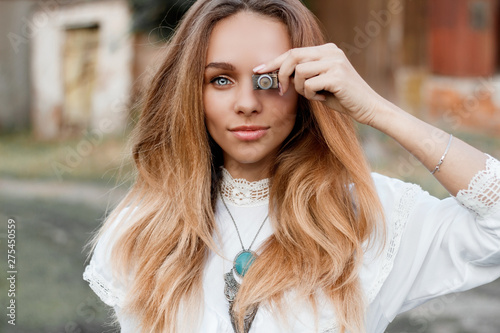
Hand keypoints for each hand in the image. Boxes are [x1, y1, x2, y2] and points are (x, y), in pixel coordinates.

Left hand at [253, 43, 389, 125]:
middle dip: (281, 74)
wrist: (368, 108)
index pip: (294, 51)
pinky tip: (323, 98)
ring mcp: (335, 62)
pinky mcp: (337, 76)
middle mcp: (331, 52)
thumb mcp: (320, 83)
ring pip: (300, 72)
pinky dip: (312, 95)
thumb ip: (304, 76)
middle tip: (281, 90)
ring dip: (301, 89)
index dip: (274, 61)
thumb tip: (279, 76)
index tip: (258, 70)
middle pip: (293, 56)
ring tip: (314, 95)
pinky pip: (309, 85)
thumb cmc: (342, 98)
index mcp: (327, 50)